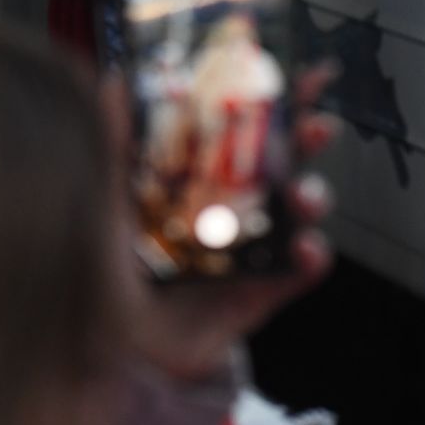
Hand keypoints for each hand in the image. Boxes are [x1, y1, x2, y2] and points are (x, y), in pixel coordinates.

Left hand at [112, 65, 341, 381]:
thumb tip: (112, 83)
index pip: (248, 128)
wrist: (111, 350)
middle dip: (310, 138)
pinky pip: (299, 273)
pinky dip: (312, 259)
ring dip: (312, 195)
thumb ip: (113, 147)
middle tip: (319, 127)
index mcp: (204, 176)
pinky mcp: (263, 292)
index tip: (304, 74)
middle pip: (286, 160)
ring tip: (304, 194)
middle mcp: (235, 205)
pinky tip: (307, 250)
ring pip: (300, 213)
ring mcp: (254, 248)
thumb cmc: (109, 271)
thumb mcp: (105, 203)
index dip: (280, 100)